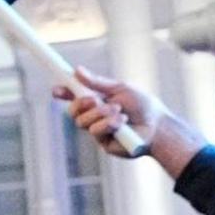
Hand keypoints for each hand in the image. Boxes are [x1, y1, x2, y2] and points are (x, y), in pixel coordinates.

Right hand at [60, 66, 204, 174]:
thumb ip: (98, 83)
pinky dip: (108, 124)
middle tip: (94, 100)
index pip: (74, 96)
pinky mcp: (103, 143)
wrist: (157, 126)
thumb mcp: (119, 88)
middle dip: (80, 104)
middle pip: (73, 111)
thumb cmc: (142, 105)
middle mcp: (94, 116)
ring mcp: (97, 131)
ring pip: (82, 122)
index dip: (63, 92)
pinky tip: (122, 123)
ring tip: (119, 112)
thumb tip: (77, 70)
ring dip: (100, 114)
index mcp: (97, 101)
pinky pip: (95, 132)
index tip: (56, 89)